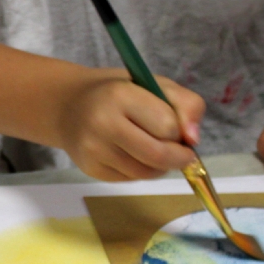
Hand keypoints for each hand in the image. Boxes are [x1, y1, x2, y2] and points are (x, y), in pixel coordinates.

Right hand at [57, 70, 205, 180]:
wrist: (69, 106)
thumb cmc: (118, 92)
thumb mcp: (154, 84)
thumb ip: (186, 104)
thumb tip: (194, 140)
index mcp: (120, 95)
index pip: (167, 125)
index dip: (179, 130)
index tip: (177, 127)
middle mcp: (103, 123)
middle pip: (158, 155)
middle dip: (179, 158)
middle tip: (183, 154)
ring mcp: (94, 149)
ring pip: (146, 173)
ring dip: (161, 167)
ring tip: (156, 150)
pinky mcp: (90, 169)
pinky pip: (130, 179)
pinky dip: (142, 172)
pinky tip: (135, 156)